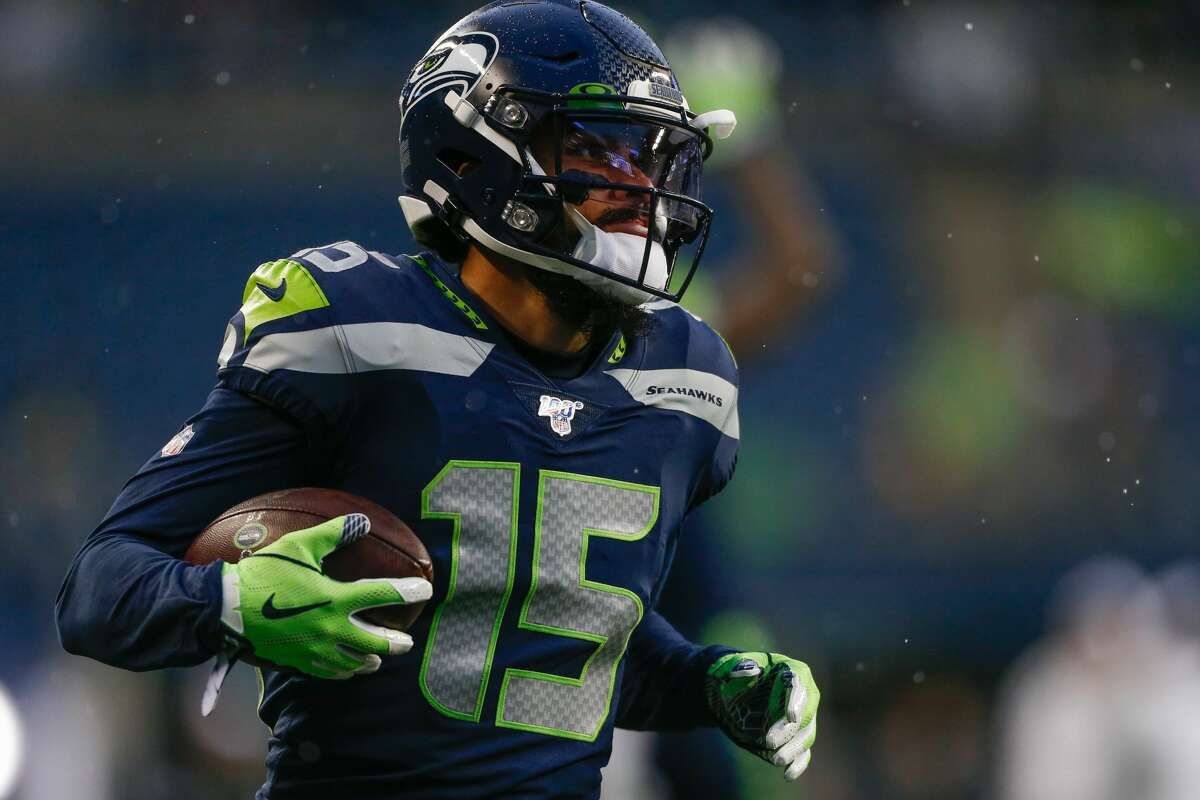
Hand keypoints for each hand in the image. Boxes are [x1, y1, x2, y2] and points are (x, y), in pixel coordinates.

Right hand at [220, 513, 432, 678]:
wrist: (225, 609)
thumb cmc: (263, 574)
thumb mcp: (299, 546)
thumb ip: (333, 534)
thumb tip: (361, 521)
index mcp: (334, 599)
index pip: (382, 595)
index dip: (407, 592)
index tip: (425, 591)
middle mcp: (330, 629)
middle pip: (374, 643)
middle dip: (395, 643)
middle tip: (407, 643)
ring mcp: (314, 650)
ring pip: (352, 664)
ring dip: (369, 662)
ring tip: (378, 660)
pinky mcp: (297, 662)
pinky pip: (327, 673)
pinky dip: (342, 672)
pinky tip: (345, 670)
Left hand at [706, 651, 819, 780]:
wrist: (734, 689)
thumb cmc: (737, 673)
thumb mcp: (733, 666)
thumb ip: (740, 666)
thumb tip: (751, 670)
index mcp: (793, 671)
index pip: (799, 685)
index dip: (797, 702)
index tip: (791, 717)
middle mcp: (804, 694)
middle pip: (805, 714)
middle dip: (790, 730)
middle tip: (769, 741)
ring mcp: (802, 717)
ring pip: (806, 735)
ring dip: (793, 749)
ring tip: (775, 759)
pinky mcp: (795, 735)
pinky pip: (804, 752)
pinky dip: (799, 764)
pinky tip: (788, 775)